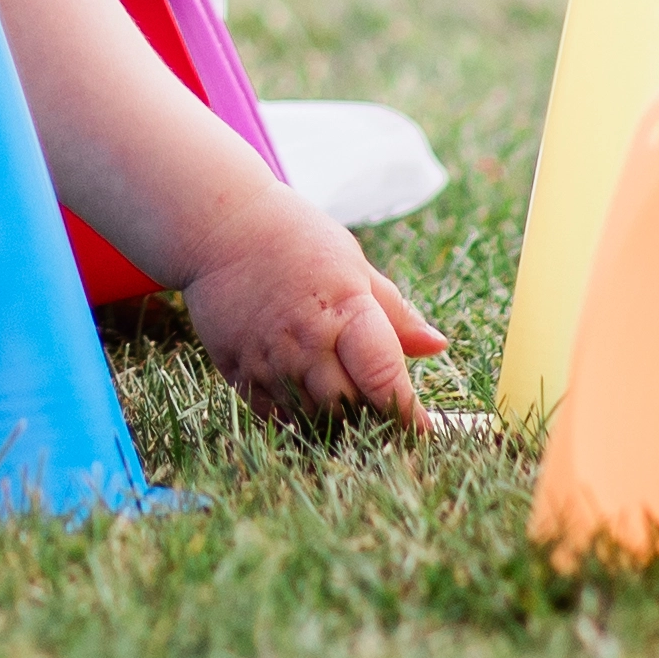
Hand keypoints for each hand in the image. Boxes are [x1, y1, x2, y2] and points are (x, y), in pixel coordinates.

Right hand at [177, 195, 449, 428]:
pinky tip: (310, 406)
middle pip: (350, 407)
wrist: (221, 227)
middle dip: (373, 418)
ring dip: (337, 423)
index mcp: (344, 309)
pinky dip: (298, 419)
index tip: (422, 429)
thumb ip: (395, 312)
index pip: (383, 375)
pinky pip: (276, 416)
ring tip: (350, 415)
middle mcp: (306, 340)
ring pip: (314, 418)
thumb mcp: (354, 264)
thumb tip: (437, 345)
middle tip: (385, 420)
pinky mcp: (239, 371)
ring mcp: (269, 359)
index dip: (406, 410)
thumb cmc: (296, 240)